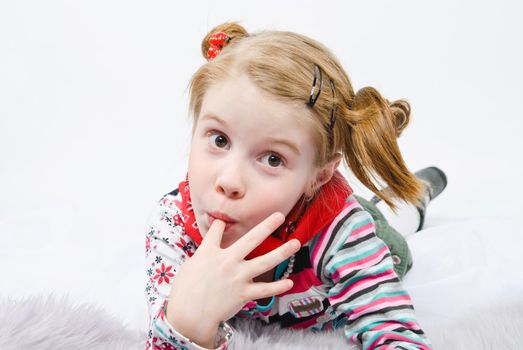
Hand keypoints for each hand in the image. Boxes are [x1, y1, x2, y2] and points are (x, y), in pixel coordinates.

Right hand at [167, 212, 299, 346]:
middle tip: (279, 215)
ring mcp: (238, 277)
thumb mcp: (189, 266)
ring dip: (282, 252)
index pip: (216, 231)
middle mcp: (227, 260)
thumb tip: (208, 250)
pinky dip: (278, 287)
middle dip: (267, 226)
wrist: (189, 315)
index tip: (222, 221)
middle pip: (251, 239)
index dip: (219, 225)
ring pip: (265, 261)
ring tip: (296, 243)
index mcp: (209, 252)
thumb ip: (202, 255)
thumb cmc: (184, 292)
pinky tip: (289, 282)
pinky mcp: (243, 293)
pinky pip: (265, 289)